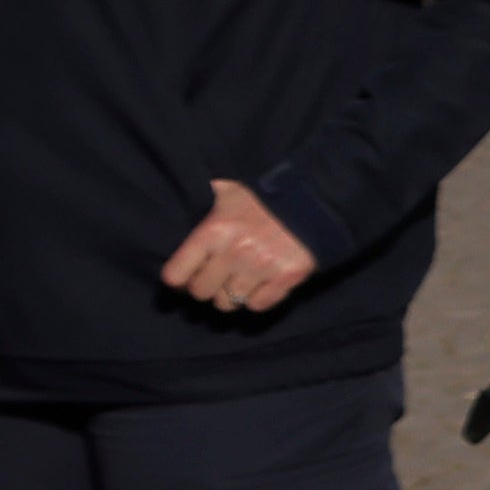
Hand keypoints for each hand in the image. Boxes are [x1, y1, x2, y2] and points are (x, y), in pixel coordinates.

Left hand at [156, 180, 319, 315]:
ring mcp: (260, 268)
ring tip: (238, 280)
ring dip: (230, 294)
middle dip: (206, 285)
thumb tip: (186, 184)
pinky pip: (257, 305)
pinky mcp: (286, 278)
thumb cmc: (265, 194)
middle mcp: (234, 252)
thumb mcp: (228, 190)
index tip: (187, 275)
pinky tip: (260, 284)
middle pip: (200, 292)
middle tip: (217, 276)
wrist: (314, 197)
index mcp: (213, 231)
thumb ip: (205, 198)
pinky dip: (256, 299)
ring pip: (227, 303)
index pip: (175, 275)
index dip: (180, 278)